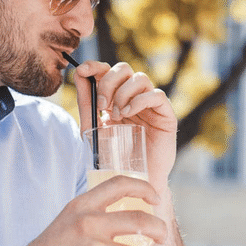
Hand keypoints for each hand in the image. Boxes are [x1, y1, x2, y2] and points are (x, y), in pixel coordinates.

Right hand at [18, 175, 166, 245]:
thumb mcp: (68, 222)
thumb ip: (94, 215)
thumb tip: (128, 216)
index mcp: (82, 206)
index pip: (120, 184)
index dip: (144, 188)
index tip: (155, 198)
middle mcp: (89, 223)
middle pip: (140, 219)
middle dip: (159, 229)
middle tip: (163, 236)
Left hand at [72, 61, 176, 191]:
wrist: (132, 180)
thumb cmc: (113, 157)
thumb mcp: (92, 128)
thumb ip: (86, 102)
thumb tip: (79, 75)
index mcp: (115, 98)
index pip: (107, 71)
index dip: (96, 66)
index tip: (83, 70)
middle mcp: (133, 97)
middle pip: (123, 69)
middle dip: (108, 81)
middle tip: (102, 104)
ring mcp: (150, 105)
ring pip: (140, 78)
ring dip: (123, 93)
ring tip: (117, 115)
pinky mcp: (165, 114)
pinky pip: (156, 95)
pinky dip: (139, 100)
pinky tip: (128, 114)